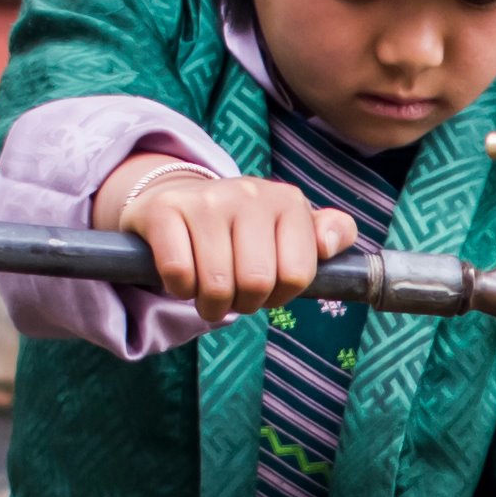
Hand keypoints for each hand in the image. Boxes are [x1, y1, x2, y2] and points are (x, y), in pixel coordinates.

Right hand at [93, 153, 358, 323]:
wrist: (178, 202)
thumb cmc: (244, 231)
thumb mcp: (294, 229)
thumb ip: (330, 235)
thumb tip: (328, 245)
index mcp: (288, 201)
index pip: (296, 275)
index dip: (281, 296)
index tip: (268, 288)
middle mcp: (250, 192)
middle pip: (256, 283)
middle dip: (244, 303)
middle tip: (234, 295)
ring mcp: (206, 198)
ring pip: (216, 283)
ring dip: (210, 303)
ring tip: (209, 291)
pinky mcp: (165, 209)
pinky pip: (178, 273)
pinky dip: (179, 289)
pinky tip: (182, 278)